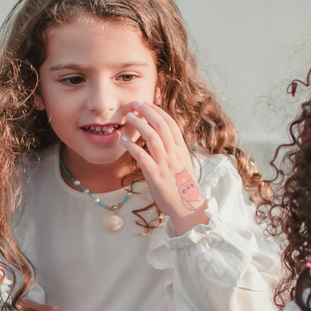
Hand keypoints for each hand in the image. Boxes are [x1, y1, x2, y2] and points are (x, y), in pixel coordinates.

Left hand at [120, 101, 209, 234]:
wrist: (187, 206)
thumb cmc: (182, 185)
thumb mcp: (182, 163)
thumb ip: (173, 149)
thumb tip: (162, 136)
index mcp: (181, 149)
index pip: (170, 123)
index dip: (158, 111)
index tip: (148, 104)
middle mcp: (174, 153)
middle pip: (161, 125)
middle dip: (147, 112)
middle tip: (135, 105)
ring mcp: (165, 164)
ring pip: (151, 137)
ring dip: (139, 124)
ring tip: (129, 117)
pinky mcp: (155, 175)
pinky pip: (141, 156)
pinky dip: (132, 146)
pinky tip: (124, 140)